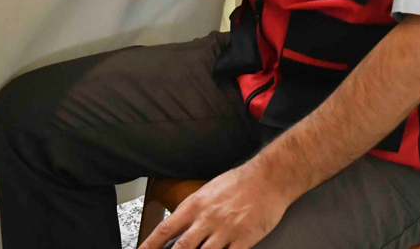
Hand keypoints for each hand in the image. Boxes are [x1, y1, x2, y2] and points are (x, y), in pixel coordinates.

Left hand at [137, 161, 292, 248]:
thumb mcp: (209, 190)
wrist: (268, 177)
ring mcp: (226, 231)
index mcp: (196, 204)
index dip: (151, 244)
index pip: (166, 228)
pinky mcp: (244, 240)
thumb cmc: (239, 182)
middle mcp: (207, 219)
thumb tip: (180, 226)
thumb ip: (195, 209)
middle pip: (182, 247)